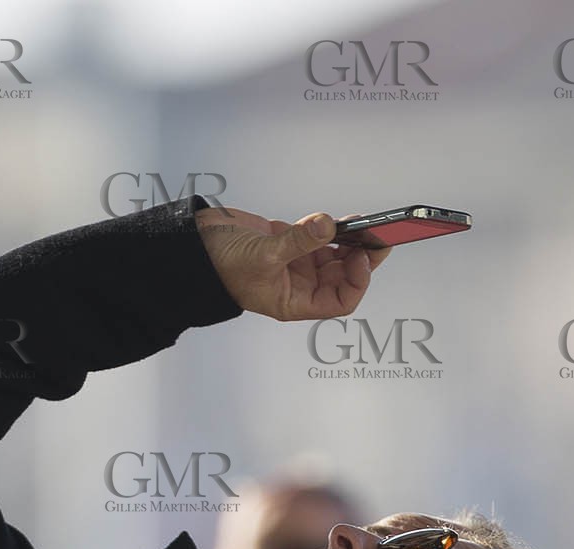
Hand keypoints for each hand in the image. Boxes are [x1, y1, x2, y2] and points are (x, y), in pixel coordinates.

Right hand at [196, 208, 391, 321]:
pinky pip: (321, 238)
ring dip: (351, 241)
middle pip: (344, 276)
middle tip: (378, 236)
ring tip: (363, 225)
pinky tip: (339, 220)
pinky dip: (333, 229)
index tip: (363, 257)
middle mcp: (299, 285)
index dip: (357, 281)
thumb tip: (329, 226)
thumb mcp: (262, 255)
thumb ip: (298, 240)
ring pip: (336, 256)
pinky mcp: (290, 243)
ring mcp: (296, 263)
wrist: (195, 246)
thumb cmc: (220, 266)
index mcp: (294, 301)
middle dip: (362, 257)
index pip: (340, 301)